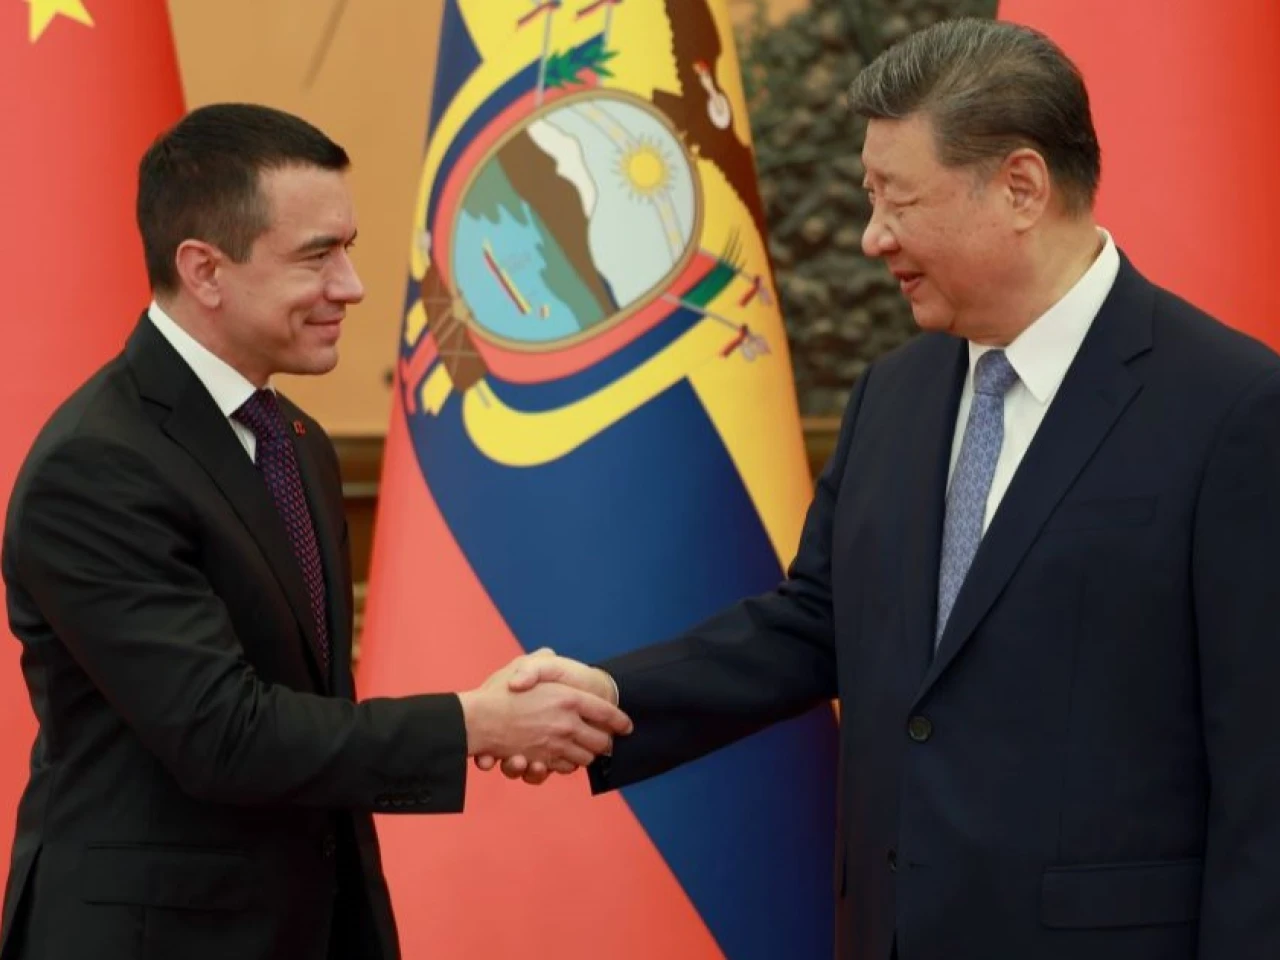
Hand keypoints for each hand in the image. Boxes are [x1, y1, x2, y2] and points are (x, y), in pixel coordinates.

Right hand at [474, 652, 619, 783]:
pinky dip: (565, 766)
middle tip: (606, 741)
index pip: (606, 712)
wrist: (475, 720)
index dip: (620, 720)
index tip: (627, 726)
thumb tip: (550, 654)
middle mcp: (567, 724)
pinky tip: (561, 758)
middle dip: (606, 742)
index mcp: (569, 698)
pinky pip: (563, 769)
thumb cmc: (498, 690)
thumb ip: (540, 661)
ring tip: (585, 750)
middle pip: (601, 742)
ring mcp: (556, 746)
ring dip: (587, 755)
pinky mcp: (542, 762)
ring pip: (585, 758)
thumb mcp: (522, 664)